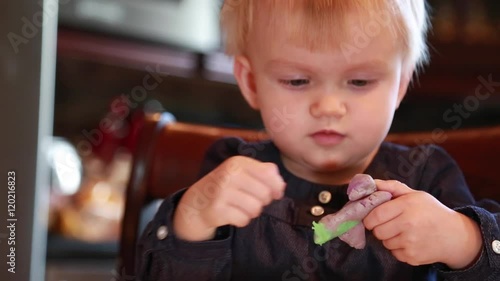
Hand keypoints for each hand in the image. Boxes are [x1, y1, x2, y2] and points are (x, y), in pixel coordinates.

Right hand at [173, 156, 285, 240]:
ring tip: (243, 207)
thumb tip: (281, 185)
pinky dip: (242, 220)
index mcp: (237, 162)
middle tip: (253, 200)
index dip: (277, 186)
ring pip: (256, 208)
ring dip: (253, 212)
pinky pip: (244, 220)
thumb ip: (265, 172)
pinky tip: (234, 214)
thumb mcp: (242, 171)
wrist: (198, 201)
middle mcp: (228, 175)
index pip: (269, 173)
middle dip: (263, 201)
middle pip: (265, 194)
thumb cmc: (227, 185)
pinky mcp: (217, 210)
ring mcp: (221, 192)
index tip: (274, 192)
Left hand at [363, 180, 482, 268]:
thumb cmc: (431, 211)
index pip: (376, 214)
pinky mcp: (412, 256)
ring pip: (384, 242)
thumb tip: (372, 182)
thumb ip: (392, 187)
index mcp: (407, 205)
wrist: (455, 235)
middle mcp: (408, 224)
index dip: (369, 218)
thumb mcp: (415, 195)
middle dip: (378, 228)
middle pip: (377, 231)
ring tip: (402, 232)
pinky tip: (409, 241)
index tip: (372, 218)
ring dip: (389, 238)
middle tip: (388, 224)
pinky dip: (398, 248)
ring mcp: (410, 242)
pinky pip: (394, 253)